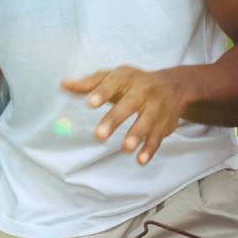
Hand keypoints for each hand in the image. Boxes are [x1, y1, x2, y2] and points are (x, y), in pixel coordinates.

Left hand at [61, 65, 186, 164]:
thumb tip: (63, 85)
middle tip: (99, 136)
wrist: (174, 86)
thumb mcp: (113, 77)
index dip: (101, 93)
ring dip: (137, 135)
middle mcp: (143, 91)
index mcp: (127, 78)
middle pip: (129, 105)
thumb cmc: (134, 82)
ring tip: (125, 148)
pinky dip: (150, 149)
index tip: (89, 103)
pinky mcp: (164, 124)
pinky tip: (140, 160)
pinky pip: (158, 137)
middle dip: (115, 120)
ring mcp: (156, 108)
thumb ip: (88, 84)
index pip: (112, 83)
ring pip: (147, 121)